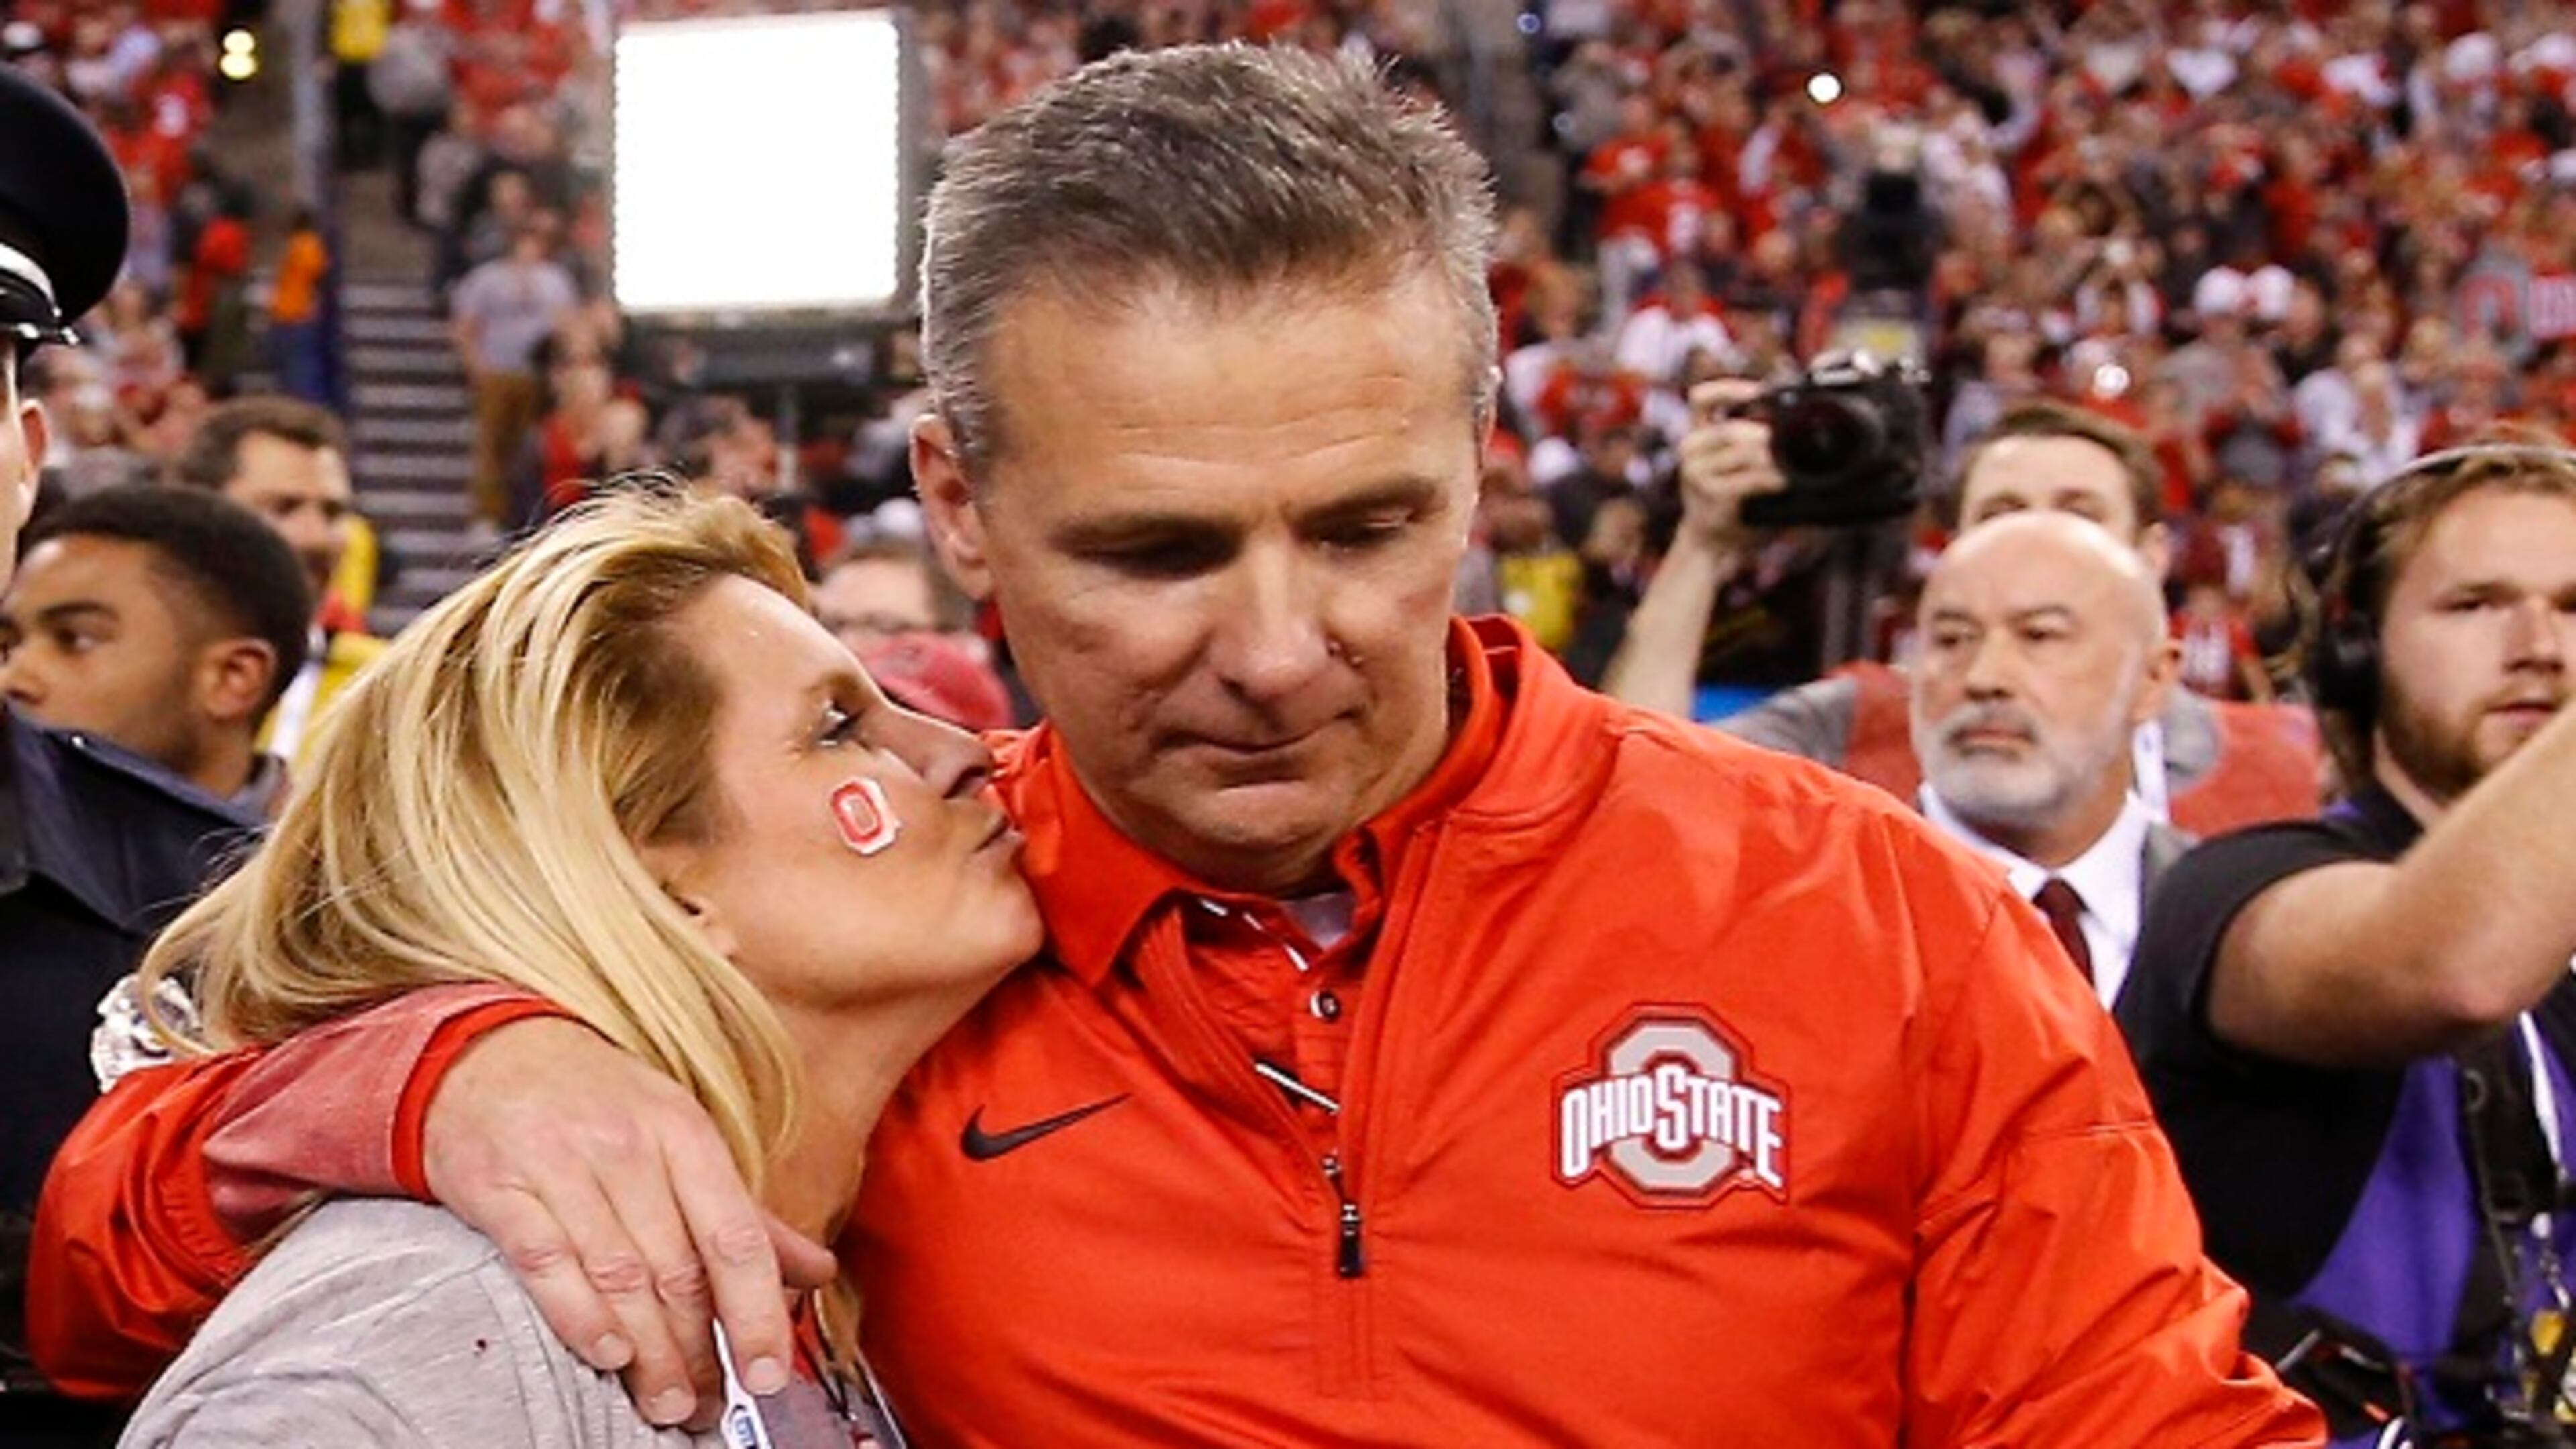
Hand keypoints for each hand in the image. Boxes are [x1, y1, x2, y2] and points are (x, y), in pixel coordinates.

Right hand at [423, 1019, 837, 1426]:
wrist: (487, 1053)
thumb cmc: (597, 1103)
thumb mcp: (680, 1137)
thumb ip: (744, 1215)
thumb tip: (815, 1272)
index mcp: (685, 1134)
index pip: (736, 1237)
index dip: (757, 1312)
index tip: (769, 1371)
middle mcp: (628, 1147)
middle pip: (678, 1268)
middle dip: (698, 1350)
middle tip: (706, 1405)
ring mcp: (561, 1164)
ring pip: (618, 1275)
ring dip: (647, 1351)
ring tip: (666, 1402)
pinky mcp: (499, 1186)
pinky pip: (545, 1260)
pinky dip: (577, 1313)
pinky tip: (606, 1352)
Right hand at [1673, 378, 1787, 547]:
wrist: (1713, 541)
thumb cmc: (1735, 495)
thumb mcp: (1740, 459)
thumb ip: (1756, 435)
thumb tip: (1794, 413)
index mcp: (1699, 432)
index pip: (1702, 399)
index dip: (1728, 390)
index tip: (1757, 392)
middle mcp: (1692, 449)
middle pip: (1730, 429)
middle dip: (1762, 435)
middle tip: (1780, 442)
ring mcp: (1697, 474)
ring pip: (1741, 453)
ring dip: (1770, 459)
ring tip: (1785, 467)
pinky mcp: (1711, 497)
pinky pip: (1747, 480)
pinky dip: (1769, 480)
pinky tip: (1781, 482)